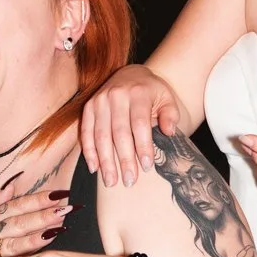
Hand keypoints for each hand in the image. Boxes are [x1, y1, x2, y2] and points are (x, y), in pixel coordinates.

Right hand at [0, 182, 76, 256]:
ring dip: (39, 228)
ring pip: (15, 234)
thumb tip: (12, 187)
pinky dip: (22, 252)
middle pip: (20, 216)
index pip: (16, 203)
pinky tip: (39, 248)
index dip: (39, 198)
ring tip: (61, 223)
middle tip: (71, 206)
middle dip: (47, 211)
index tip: (61, 193)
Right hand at [80, 67, 181, 188]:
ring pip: (101, 135)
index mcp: (138, 93)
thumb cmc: (152, 93)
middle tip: (129, 181)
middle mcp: (116, 95)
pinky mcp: (88, 107)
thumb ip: (170, 115)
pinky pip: (86, 132)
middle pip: (119, 132)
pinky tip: (94, 168)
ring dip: (105, 160)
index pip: (140, 124)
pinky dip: (89, 151)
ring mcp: (99, 100)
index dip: (143, 147)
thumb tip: (169, 132)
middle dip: (124, 159)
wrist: (131, 75)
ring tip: (111, 181)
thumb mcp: (167, 99)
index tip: (146, 167)